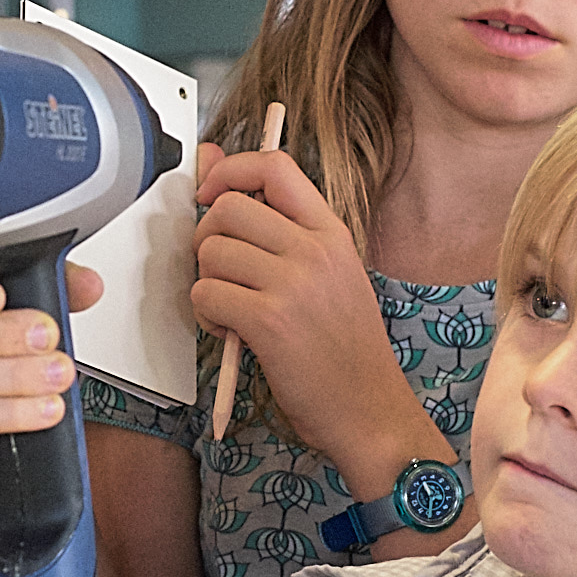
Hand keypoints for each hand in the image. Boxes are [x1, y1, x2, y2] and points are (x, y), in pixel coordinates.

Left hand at [191, 147, 431, 480]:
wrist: (370, 411)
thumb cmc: (344, 349)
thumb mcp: (328, 275)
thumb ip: (277, 227)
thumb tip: (214, 168)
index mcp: (332, 233)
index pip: (274, 166)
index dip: (229, 171)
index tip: (211, 192)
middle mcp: (315, 250)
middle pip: (228, 207)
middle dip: (208, 238)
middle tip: (223, 272)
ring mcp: (294, 284)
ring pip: (210, 252)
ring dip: (207, 284)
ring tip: (233, 311)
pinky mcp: (269, 321)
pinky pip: (206, 295)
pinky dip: (207, 316)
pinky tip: (232, 334)